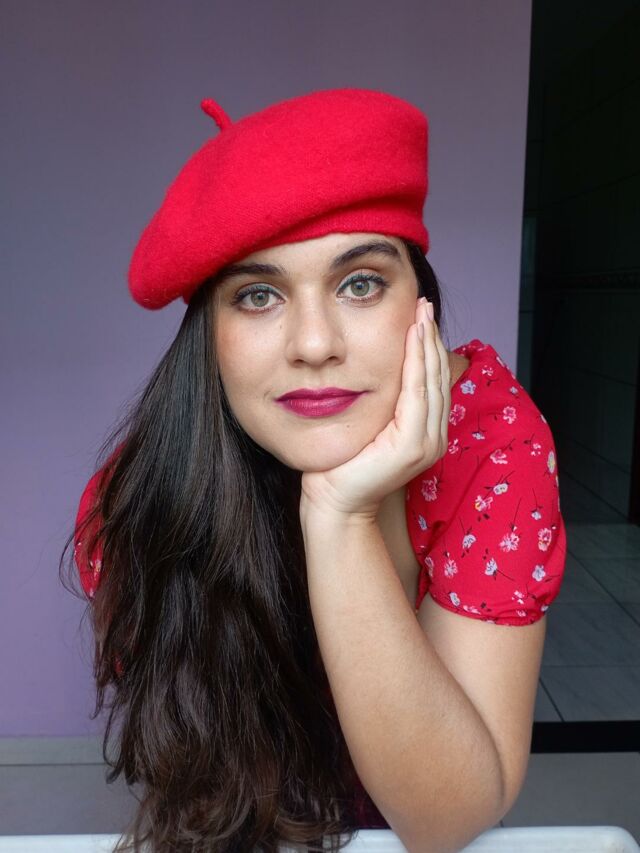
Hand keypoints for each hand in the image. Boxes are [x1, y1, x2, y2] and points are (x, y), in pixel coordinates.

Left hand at [299, 297, 450, 522]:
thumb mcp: (367, 423)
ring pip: (432, 380)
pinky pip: (418, 392)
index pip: (432, 381)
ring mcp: (428, 442)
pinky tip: (413, 337)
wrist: (333, 500)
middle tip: (424, 304)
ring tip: (421, 313)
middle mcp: (434, 436)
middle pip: (438, 375)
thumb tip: (374, 366)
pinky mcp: (414, 444)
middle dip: (431, 337)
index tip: (421, 315)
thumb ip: (381, 401)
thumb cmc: (342, 463)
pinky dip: (417, 362)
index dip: (429, 346)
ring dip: (427, 343)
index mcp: (425, 432)